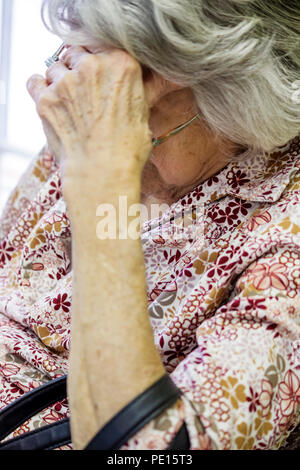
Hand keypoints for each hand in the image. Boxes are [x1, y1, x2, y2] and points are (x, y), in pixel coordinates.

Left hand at [27, 47, 152, 188]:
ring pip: (56, 67)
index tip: (101, 77)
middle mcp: (92, 67)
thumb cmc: (127, 150)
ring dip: (61, 81)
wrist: (102, 173)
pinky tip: (53, 104)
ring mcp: (66, 82)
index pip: (104, 47)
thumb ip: (146, 89)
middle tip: (86, 94)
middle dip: (80, 69)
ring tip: (70, 104)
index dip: (101, 63)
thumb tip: (165, 80)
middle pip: (77, 53)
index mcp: (121, 64)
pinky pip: (35, 81)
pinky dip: (41, 89)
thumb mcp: (145, 115)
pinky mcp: (45, 99)